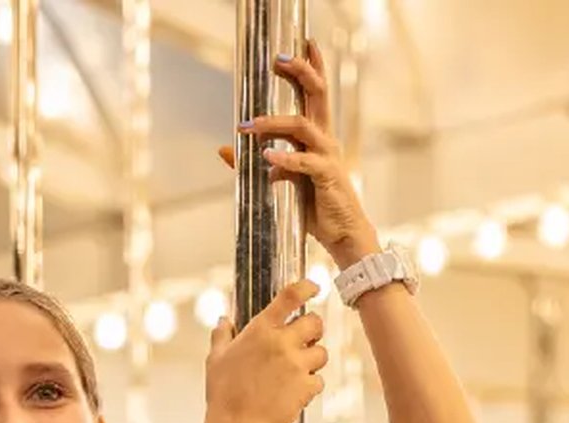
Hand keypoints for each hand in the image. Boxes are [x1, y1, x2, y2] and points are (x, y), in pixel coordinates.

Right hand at [203, 279, 327, 422]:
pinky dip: (311, 385)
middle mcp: (281, 343)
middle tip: (304, 341)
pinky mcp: (306, 387)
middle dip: (313, 330)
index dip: (306, 287)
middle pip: (315, 322)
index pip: (290, 297)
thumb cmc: (223, 395)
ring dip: (313, 360)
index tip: (314, 286)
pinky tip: (295, 393)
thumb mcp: (216, 360)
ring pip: (322, 352)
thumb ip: (222, 336)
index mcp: (260, 330)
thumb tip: (223, 319)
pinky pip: (319, 380)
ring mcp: (297, 365)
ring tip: (296, 372)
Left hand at [217, 40, 377, 267]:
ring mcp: (327, 156)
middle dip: (300, 73)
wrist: (344, 235)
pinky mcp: (327, 177)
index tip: (303, 42)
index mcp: (318, 137)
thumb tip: (224, 150)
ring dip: (273, 123)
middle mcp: (325, 141)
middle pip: (316, 95)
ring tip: (248, 126)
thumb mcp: (283, 181)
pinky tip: (266, 157)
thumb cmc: (317, 207)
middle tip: (278, 59)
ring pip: (302, 126)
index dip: (312, 65)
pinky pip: (304, 162)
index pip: (316, 93)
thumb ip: (256, 163)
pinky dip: (284, 159)